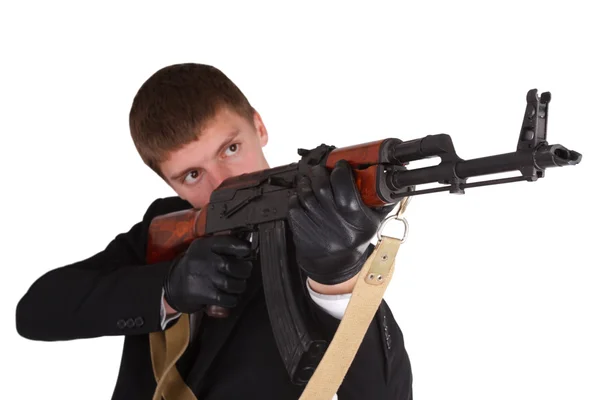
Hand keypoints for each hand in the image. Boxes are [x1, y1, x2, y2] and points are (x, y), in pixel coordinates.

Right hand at [163, 235, 252, 313]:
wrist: (173, 286)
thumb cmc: (196, 266)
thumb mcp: (203, 249)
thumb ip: (221, 244)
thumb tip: (243, 240)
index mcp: (203, 246)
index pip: (226, 242)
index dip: (241, 247)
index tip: (247, 250)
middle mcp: (202, 260)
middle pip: (232, 266)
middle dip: (244, 270)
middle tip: (245, 271)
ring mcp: (202, 278)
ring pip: (231, 284)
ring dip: (240, 286)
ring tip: (238, 284)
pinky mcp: (203, 294)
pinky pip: (226, 298)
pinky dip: (233, 299)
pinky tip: (230, 296)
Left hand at [287, 159, 393, 284]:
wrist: (336, 266)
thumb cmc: (355, 239)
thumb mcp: (373, 223)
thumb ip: (380, 201)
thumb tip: (390, 180)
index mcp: (355, 219)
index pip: (344, 186)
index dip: (341, 170)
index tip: (341, 165)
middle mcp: (335, 223)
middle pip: (321, 187)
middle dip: (320, 173)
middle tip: (322, 170)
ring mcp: (317, 227)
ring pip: (305, 194)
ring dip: (306, 182)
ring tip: (310, 180)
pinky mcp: (301, 230)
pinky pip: (294, 206)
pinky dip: (296, 197)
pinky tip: (303, 197)